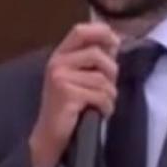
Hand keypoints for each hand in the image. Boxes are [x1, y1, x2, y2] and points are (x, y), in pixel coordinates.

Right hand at [29, 23, 119, 166]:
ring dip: (109, 95)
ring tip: (102, 104)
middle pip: (97, 54)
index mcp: (60, 55)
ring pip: (102, 79)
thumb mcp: (78, 78)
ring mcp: (60, 78)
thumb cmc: (68, 107)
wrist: (50, 136)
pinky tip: (99, 113)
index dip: (102, 33)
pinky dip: (106, 107)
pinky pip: (100, 95)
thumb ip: (94, 60)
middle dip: (111, 73)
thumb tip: (115, 40)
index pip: (81, 30)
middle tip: (107, 89)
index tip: (115, 43)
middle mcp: (57, 62)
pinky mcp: (67, 94)